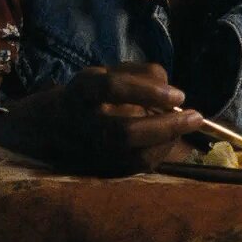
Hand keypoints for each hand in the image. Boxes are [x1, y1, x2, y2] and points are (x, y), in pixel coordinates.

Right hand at [0, 63, 203, 175]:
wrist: (45, 128)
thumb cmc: (89, 94)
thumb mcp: (108, 72)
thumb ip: (141, 74)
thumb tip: (171, 91)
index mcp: (80, 91)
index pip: (109, 87)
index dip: (147, 91)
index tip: (178, 94)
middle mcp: (80, 123)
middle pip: (122, 132)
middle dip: (165, 126)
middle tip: (196, 116)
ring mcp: (87, 151)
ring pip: (130, 156)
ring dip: (166, 142)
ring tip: (185, 124)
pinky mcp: (97, 169)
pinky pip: (133, 168)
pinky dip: (159, 154)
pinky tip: (170, 139)